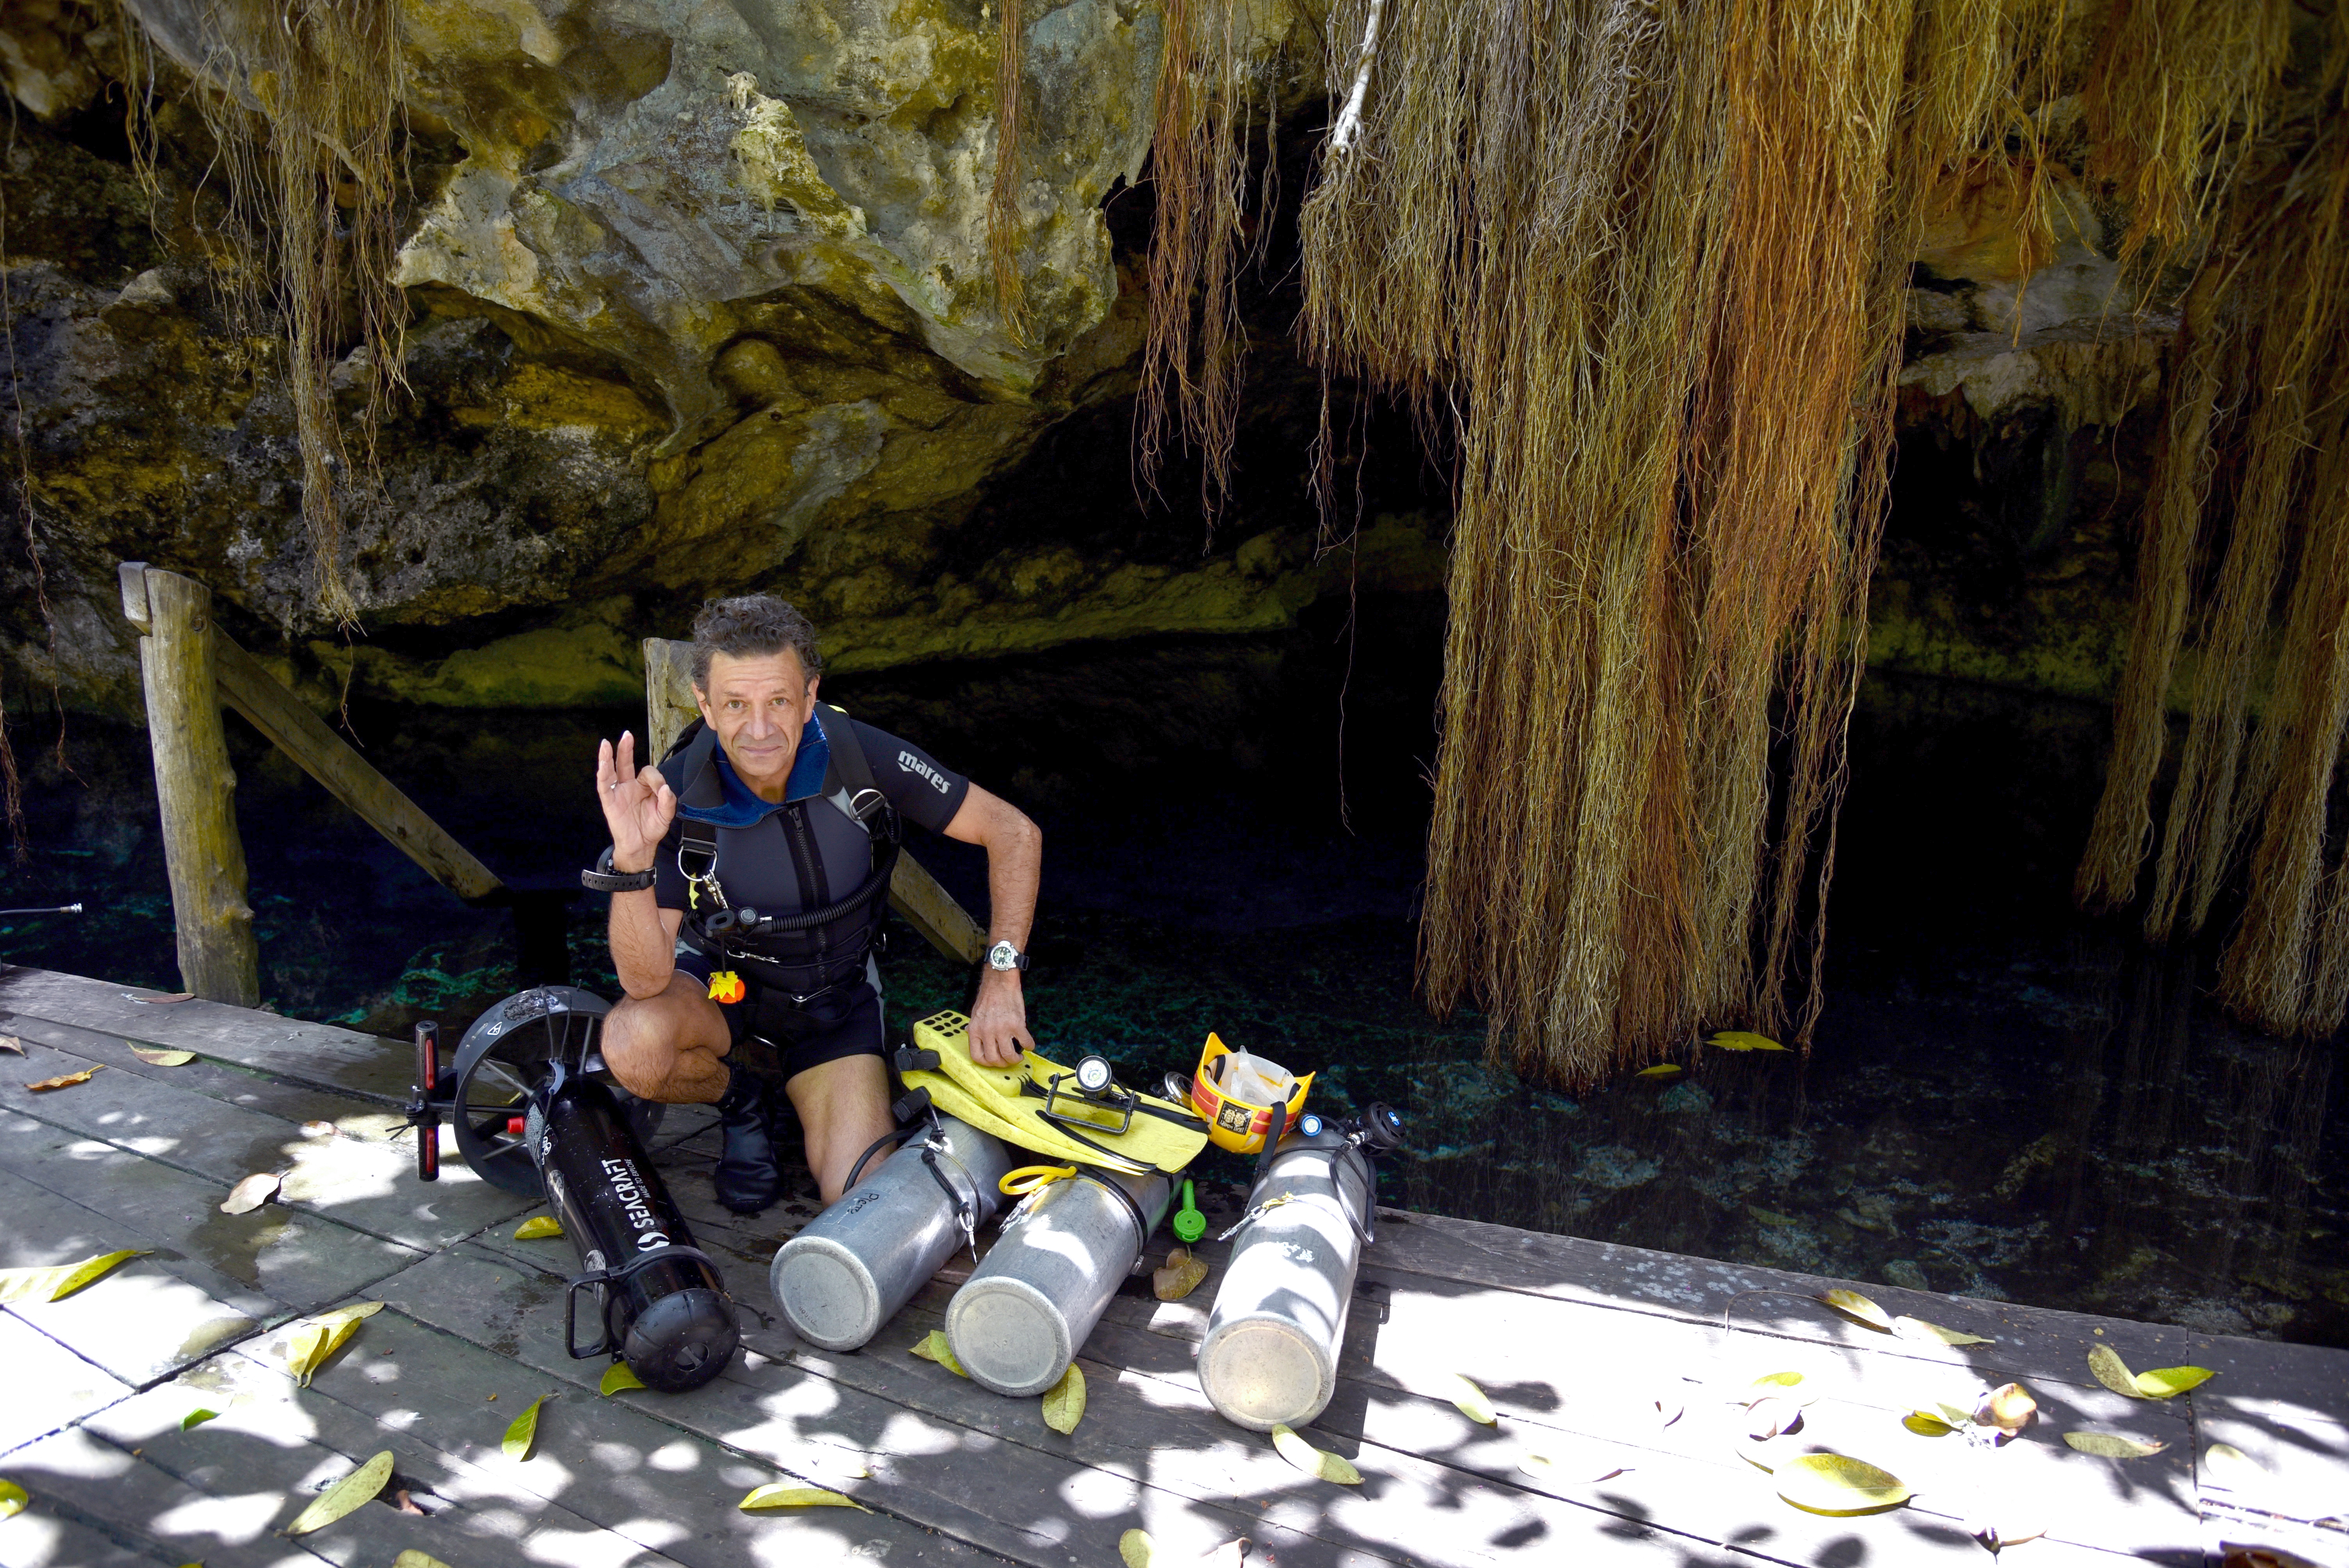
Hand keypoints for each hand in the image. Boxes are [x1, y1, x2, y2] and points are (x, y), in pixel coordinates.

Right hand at [595, 730, 676, 873]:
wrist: (640, 845)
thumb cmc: (651, 828)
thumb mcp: (666, 815)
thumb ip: (668, 801)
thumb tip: (665, 788)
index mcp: (644, 787)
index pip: (648, 773)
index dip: (655, 778)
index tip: (661, 789)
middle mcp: (630, 786)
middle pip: (626, 763)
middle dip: (626, 748)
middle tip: (627, 735)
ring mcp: (619, 792)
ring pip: (612, 770)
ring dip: (609, 757)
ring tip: (607, 744)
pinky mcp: (610, 801)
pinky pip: (604, 785)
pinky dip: (603, 773)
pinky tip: (603, 763)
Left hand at [966, 968, 1032, 1066]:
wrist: (1000, 982)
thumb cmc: (988, 996)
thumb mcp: (975, 1013)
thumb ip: (974, 1027)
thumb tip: (969, 1033)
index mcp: (975, 1030)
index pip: (977, 1056)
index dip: (987, 1063)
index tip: (994, 1061)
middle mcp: (986, 1031)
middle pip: (994, 1059)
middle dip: (1003, 1063)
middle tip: (1009, 1060)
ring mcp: (1001, 1028)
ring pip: (1008, 1055)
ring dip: (1015, 1059)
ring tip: (1019, 1056)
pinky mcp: (1016, 1024)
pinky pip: (1025, 1042)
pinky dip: (1029, 1046)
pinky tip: (1029, 1045)